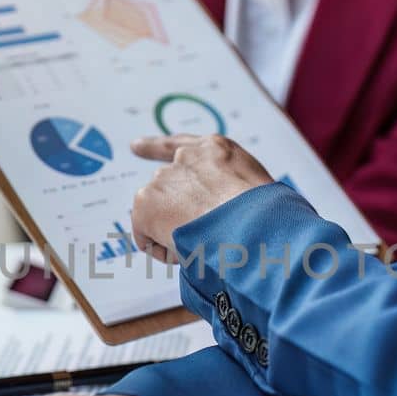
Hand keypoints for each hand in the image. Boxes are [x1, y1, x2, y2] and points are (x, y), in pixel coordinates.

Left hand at [130, 134, 274, 260]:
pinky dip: (163, 250)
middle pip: (167, 190)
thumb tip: (214, 213)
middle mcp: (185, 157)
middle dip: (175, 213)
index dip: (153, 147)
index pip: (178, 145)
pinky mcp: (146, 202)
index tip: (134, 147)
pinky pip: (148, 238)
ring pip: (159, 217)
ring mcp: (163, 179)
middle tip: (204, 234)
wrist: (251, 222)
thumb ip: (226, 188)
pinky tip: (186, 250)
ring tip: (206, 242)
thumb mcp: (251, 185)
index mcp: (214, 148)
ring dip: (174, 233)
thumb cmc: (262, 214)